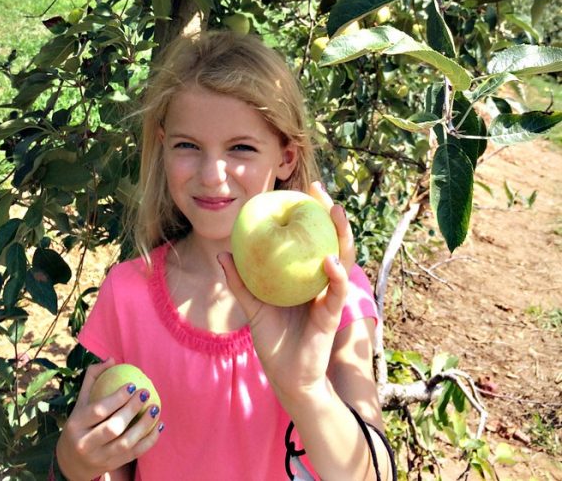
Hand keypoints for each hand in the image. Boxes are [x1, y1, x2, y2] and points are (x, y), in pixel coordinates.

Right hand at [56, 358, 163, 480]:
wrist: (71, 464)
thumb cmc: (79, 424)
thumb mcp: (80, 402)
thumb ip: (93, 378)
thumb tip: (111, 359)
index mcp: (76, 424)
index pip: (99, 410)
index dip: (118, 397)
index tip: (133, 384)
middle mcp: (86, 443)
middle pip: (113, 427)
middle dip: (132, 410)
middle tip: (146, 393)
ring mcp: (99, 457)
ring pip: (125, 443)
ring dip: (144, 426)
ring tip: (155, 409)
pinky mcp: (111, 466)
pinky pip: (134, 454)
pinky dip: (149, 441)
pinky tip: (159, 426)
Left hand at [219, 182, 354, 404]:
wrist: (287, 376)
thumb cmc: (273, 339)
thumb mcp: (254, 305)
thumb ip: (240, 281)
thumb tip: (223, 254)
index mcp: (305, 274)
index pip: (313, 237)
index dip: (312, 213)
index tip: (306, 188)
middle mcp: (321, 279)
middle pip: (332, 240)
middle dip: (331, 214)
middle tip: (322, 191)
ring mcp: (329, 295)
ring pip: (342, 259)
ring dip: (341, 235)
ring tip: (336, 213)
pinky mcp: (331, 314)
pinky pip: (336, 291)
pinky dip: (336, 276)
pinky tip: (330, 261)